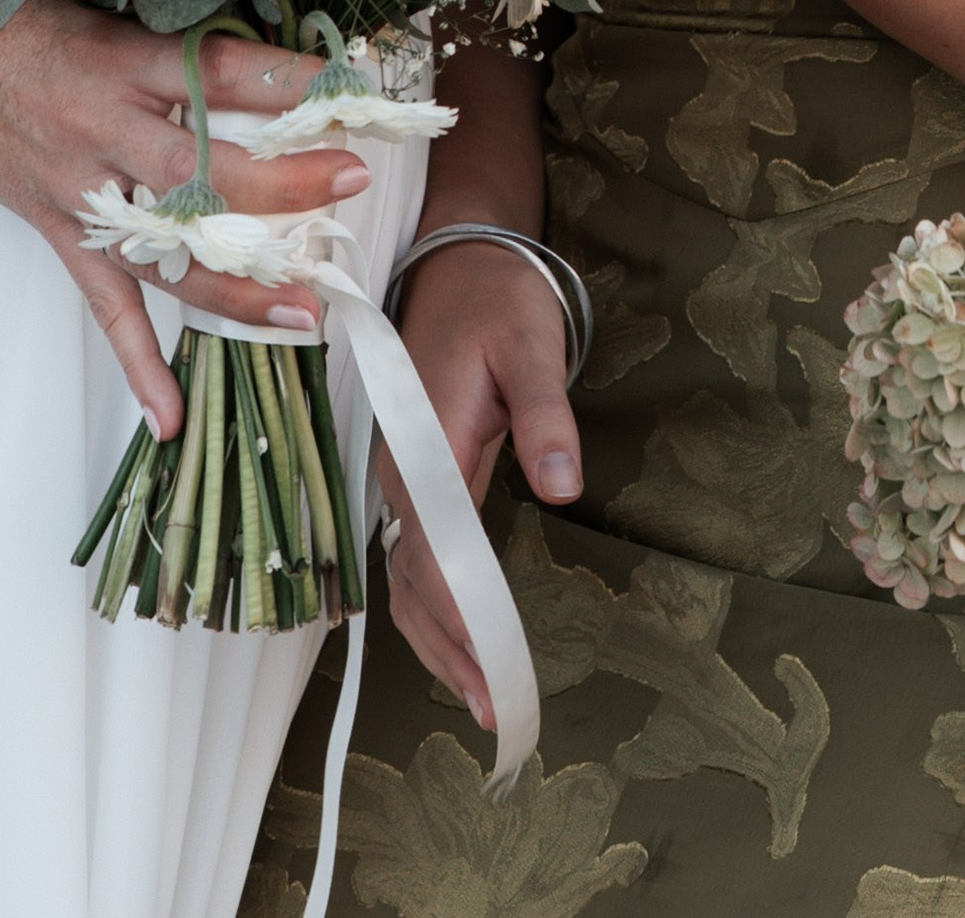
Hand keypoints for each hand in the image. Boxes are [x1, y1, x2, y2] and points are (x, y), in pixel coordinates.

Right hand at [0, 0, 370, 434]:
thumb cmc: (29, 22)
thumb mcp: (111, 12)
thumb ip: (181, 43)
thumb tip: (274, 62)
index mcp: (126, 62)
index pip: (219, 71)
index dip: (287, 80)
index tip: (350, 92)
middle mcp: (105, 126)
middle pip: (201, 168)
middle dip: (280, 183)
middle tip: (349, 183)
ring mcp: (79, 187)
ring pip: (164, 248)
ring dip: (235, 284)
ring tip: (302, 311)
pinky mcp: (58, 230)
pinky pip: (102, 303)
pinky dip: (136, 360)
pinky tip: (167, 413)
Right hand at [378, 239, 581, 726]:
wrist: (463, 253)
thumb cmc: (500, 296)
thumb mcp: (533, 344)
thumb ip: (546, 415)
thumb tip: (562, 485)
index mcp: (425, 444)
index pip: (432, 558)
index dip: (460, 624)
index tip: (494, 676)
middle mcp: (402, 469)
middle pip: (411, 581)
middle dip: (450, 651)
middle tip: (498, 710)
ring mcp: (404, 472)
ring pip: (407, 574)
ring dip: (439, 637)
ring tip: (482, 695)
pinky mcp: (418, 471)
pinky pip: (417, 552)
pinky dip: (435, 603)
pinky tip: (463, 636)